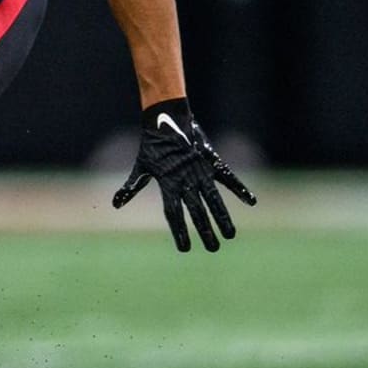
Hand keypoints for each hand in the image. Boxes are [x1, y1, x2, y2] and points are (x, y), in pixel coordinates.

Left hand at [112, 98, 256, 251]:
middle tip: (213, 248)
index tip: (185, 249)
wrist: (166, 118)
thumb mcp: (141, 167)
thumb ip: (131, 187)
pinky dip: (240, 188)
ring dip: (222, 217)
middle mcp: (185, 179)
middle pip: (197, 210)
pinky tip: (251, 201)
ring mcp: (200, 171)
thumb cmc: (152, 146)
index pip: (173, 213)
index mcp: (168, 183)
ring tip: (230, 235)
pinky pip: (228, 177)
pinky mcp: (211, 161)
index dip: (179, 231)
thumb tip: (115, 205)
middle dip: (205, 230)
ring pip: (214, 199)